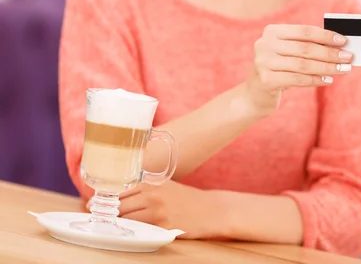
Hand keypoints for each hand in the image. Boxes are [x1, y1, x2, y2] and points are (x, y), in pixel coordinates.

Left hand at [108, 182, 223, 238]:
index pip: (118, 190)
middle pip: (118, 205)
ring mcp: (157, 211)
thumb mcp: (166, 186)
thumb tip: (116, 196)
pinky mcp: (162, 227)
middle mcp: (152, 195)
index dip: (103, 199)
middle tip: (98, 218)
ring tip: (110, 227)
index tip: (93, 205)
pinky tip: (126, 233)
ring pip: (125, 218)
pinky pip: (137, 230)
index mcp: (152, 182)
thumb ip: (144, 188)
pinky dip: (129, 232)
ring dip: (115, 224)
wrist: (211, 210)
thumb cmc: (187, 199)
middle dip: (107, 213)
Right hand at [247, 24, 352, 113]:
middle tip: (348, 57)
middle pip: (305, 48)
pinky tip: (328, 80)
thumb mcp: (289, 53)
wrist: (256, 93)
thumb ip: (307, 46)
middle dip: (330, 53)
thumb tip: (338, 46)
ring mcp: (263, 62)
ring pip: (304, 65)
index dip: (326, 36)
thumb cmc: (279, 69)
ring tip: (343, 70)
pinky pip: (298, 79)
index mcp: (272, 31)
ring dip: (327, 67)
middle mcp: (265, 44)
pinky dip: (315, 80)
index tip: (343, 41)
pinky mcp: (266, 80)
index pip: (304, 31)